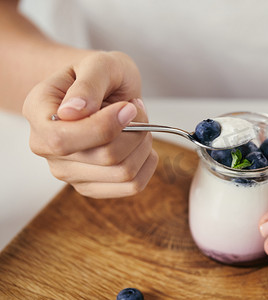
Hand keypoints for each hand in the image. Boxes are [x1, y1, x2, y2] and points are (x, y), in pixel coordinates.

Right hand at [23, 51, 157, 197]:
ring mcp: (68, 171)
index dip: (105, 127)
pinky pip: (132, 186)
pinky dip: (147, 162)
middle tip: (134, 108)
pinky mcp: (92, 185)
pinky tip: (141, 143)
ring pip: (123, 173)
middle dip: (135, 131)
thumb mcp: (97, 64)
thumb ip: (88, 85)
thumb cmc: (97, 75)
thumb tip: (73, 112)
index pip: (64, 139)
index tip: (128, 107)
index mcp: (38, 113)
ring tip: (136, 123)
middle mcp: (46, 147)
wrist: (100, 88)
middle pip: (105, 158)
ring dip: (143, 144)